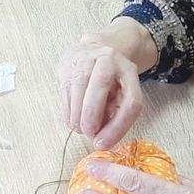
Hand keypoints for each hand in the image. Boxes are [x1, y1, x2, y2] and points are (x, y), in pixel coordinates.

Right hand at [56, 23, 153, 148]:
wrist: (97, 50)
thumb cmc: (112, 81)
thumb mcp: (122, 97)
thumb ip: (116, 117)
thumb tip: (101, 142)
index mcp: (129, 70)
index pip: (130, 100)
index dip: (118, 126)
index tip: (104, 144)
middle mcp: (108, 58)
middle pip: (100, 84)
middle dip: (91, 116)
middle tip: (88, 134)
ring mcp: (84, 57)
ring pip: (78, 86)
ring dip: (76, 115)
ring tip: (80, 128)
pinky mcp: (65, 63)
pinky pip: (64, 90)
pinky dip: (67, 110)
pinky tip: (72, 117)